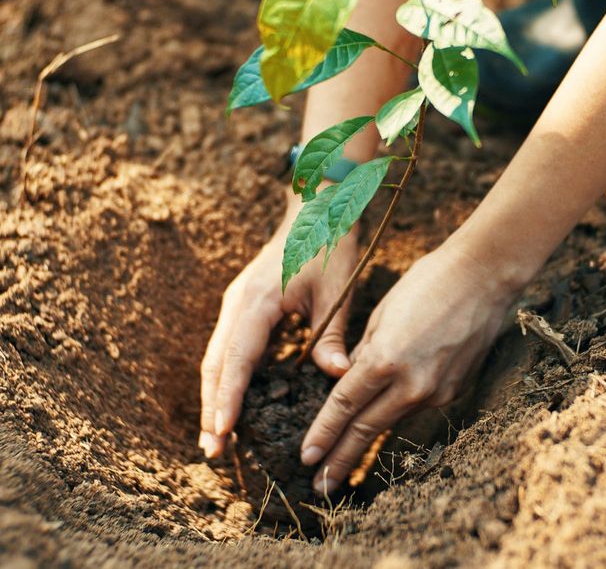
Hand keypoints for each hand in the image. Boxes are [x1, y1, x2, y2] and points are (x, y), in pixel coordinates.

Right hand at [198, 188, 358, 457]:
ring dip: (215, 395)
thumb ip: (331, 335)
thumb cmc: (328, 246)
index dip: (228, 397)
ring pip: (218, 357)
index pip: (238, 358)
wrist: (316, 209)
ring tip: (215, 437)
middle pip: (216, 363)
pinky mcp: (244, 305)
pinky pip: (230, 347)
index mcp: (258, 301)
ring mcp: (237, 303)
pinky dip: (227, 377)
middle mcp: (239, 304)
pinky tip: (233, 402)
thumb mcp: (337, 291)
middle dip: (212, 407)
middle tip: (212, 452)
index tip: (221, 432)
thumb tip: (338, 376)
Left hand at [299, 241, 513, 493]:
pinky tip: (386, 417)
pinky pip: (418, 405)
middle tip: (319, 486)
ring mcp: (438, 390)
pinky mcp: (455, 390)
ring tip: (345, 464)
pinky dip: (398, 411)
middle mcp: (412, 383)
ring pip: (393, 418)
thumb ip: (364, 352)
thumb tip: (350, 378)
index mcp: (386, 358)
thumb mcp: (383, 312)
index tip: (306, 457)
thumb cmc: (428, 282)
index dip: (323, 434)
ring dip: (367, 441)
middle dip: (340, 459)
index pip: (345, 405)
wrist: (485, 277)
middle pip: (367, 428)